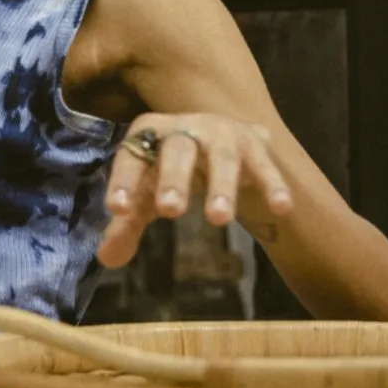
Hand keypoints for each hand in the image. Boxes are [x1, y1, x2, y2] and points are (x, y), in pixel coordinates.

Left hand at [96, 113, 293, 267]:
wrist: (222, 144)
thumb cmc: (173, 172)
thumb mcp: (149, 195)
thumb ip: (128, 224)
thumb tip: (106, 259)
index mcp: (150, 135)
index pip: (131, 157)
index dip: (123, 181)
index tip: (116, 210)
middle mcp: (185, 128)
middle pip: (178, 150)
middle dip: (173, 178)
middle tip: (169, 211)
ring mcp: (222, 133)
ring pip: (222, 157)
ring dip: (221, 186)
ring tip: (219, 220)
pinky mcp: (255, 144)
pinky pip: (265, 165)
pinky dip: (273, 184)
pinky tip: (281, 208)